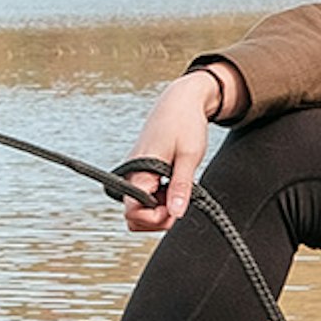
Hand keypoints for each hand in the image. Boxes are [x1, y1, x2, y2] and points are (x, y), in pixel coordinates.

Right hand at [120, 69, 228, 231]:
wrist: (180, 101)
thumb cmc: (185, 123)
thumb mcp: (189, 156)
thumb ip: (181, 187)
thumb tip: (177, 214)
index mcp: (139, 170)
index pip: (133, 212)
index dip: (155, 219)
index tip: (176, 209)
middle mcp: (132, 174)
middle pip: (132, 216)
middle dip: (156, 219)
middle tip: (180, 202)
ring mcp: (135, 174)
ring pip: (138, 209)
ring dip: (158, 211)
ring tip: (178, 192)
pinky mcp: (141, 173)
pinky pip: (144, 198)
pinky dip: (159, 201)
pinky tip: (173, 186)